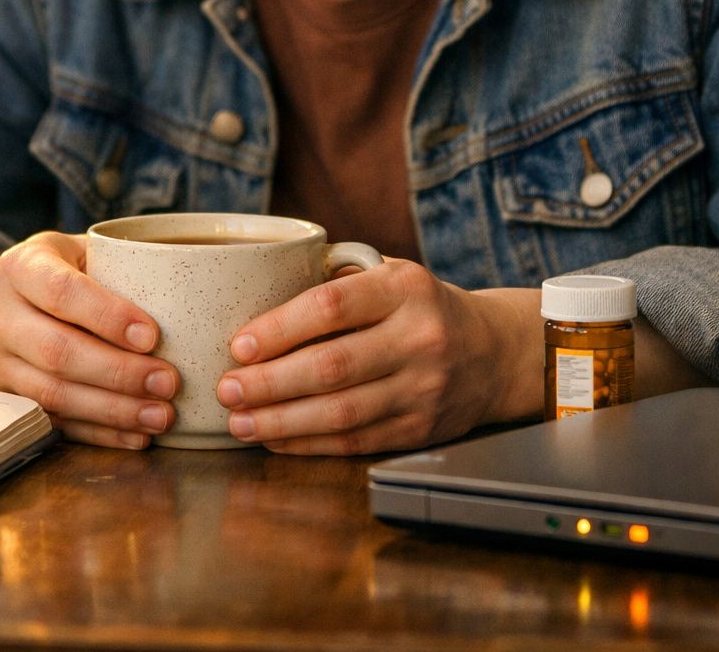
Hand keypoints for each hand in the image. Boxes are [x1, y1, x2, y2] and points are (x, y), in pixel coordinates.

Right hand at [0, 231, 180, 448]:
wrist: (5, 302)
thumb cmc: (65, 272)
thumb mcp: (84, 252)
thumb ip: (123, 267)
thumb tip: (188, 295)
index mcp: (20, 267)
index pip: (61, 291)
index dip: (107, 316)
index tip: (152, 336)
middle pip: (57, 352)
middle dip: (118, 373)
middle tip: (168, 382)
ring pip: (52, 394)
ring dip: (112, 411)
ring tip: (160, 415)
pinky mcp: (3, 398)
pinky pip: (53, 422)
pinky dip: (98, 433)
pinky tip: (136, 434)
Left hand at [214, 262, 538, 454]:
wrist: (492, 352)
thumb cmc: (419, 308)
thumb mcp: (389, 275)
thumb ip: (335, 281)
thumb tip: (254, 295)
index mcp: (405, 289)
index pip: (333, 306)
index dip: (280, 328)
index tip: (239, 345)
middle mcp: (420, 338)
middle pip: (332, 367)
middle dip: (270, 383)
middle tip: (227, 388)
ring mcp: (423, 389)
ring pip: (341, 413)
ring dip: (280, 421)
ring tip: (238, 421)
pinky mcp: (420, 429)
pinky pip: (354, 442)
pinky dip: (307, 443)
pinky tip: (274, 438)